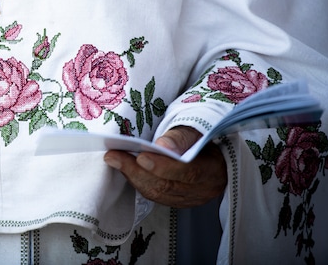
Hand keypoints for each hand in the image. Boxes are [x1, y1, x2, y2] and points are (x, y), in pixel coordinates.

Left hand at [103, 126, 226, 207]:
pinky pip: (155, 195)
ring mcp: (191, 198)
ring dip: (132, 176)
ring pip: (158, 193)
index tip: (141, 156)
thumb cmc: (204, 134)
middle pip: (167, 185)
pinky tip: (125, 168)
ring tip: (114, 159)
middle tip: (114, 156)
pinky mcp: (178, 200)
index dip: (163, 166)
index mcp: (214, 168)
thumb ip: (181, 136)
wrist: (212, 147)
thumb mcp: (198, 126)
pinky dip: (138, 181)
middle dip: (137, 170)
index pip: (189, 172)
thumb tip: (162, 145)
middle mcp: (204, 189)